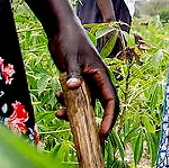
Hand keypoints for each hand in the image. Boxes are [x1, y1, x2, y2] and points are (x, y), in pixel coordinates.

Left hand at [49, 21, 119, 138]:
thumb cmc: (70, 40)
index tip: (102, 133)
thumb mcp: (70, 57)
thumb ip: (73, 74)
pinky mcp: (77, 80)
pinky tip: (57, 98)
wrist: (61, 29)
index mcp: (102, 75)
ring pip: (86, 104)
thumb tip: (72, 89)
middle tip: (89, 138)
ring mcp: (87, 81)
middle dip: (95, 122)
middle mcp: (97, 81)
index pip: (111, 101)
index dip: (109, 119)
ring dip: (74, 112)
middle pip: (101, 106)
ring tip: (59, 114)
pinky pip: (75, 97)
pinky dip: (67, 102)